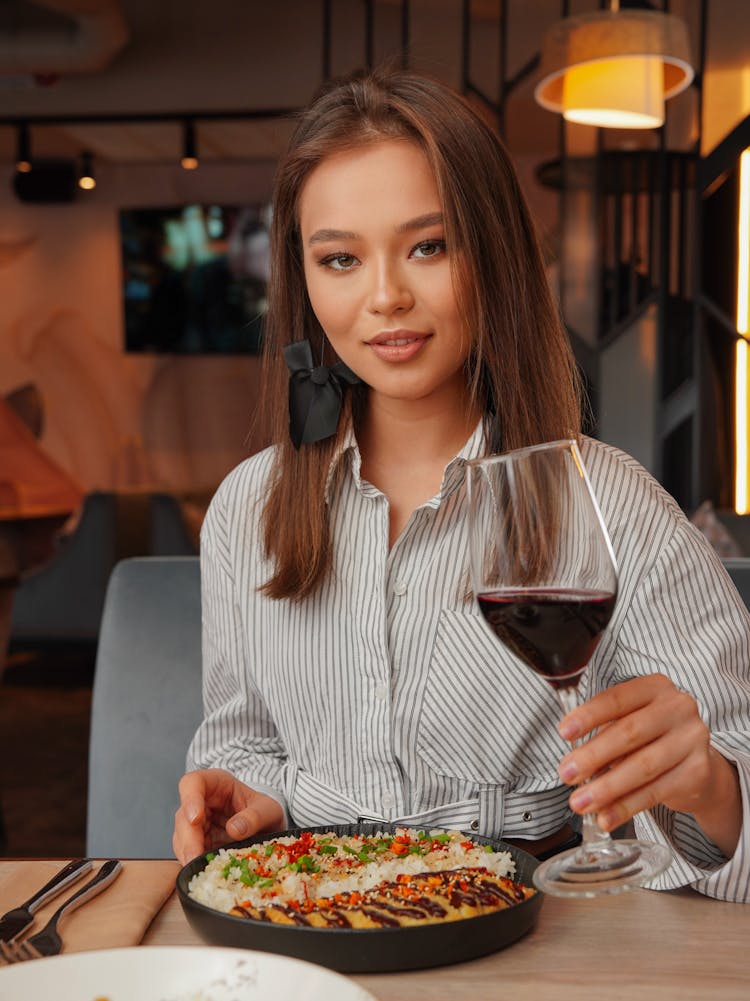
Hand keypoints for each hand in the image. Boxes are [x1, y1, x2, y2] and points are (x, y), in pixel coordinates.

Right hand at [173, 768, 284, 864]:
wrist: (268, 829)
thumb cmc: (265, 812)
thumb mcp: (269, 810)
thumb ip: (256, 816)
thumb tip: (234, 829)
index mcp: (216, 784)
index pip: (193, 783)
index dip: (190, 799)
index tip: (195, 818)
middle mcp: (201, 803)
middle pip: (183, 816)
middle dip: (188, 839)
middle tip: (195, 857)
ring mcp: (197, 825)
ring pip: (182, 838)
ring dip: (188, 855)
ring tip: (201, 871)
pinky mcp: (198, 845)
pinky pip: (189, 855)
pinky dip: (195, 865)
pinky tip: (205, 874)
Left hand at [557, 674, 741, 857]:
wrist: (697, 764)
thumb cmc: (652, 738)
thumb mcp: (629, 723)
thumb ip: (604, 733)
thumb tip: (573, 760)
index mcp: (655, 687)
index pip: (616, 699)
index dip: (588, 716)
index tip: (564, 732)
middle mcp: (678, 707)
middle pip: (629, 733)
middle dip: (592, 756)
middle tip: (566, 773)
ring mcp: (692, 739)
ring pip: (642, 766)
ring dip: (606, 788)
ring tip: (580, 802)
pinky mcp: (697, 772)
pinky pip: (655, 792)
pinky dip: (625, 807)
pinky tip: (605, 817)